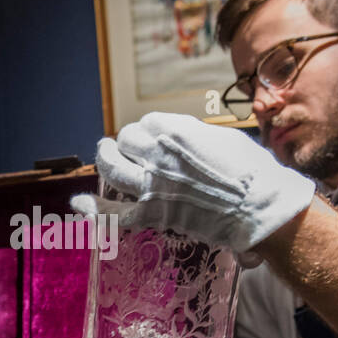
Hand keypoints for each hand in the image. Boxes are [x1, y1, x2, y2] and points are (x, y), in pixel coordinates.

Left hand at [70, 112, 314, 262]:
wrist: (258, 207)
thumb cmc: (251, 171)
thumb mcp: (223, 138)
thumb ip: (196, 137)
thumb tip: (185, 141)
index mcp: (174, 130)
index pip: (146, 123)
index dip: (148, 131)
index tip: (155, 138)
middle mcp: (156, 153)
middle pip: (126, 140)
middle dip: (128, 144)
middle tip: (131, 149)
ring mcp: (150, 184)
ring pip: (112, 166)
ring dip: (106, 159)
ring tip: (106, 155)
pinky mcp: (151, 214)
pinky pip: (112, 214)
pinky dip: (93, 210)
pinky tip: (79, 204)